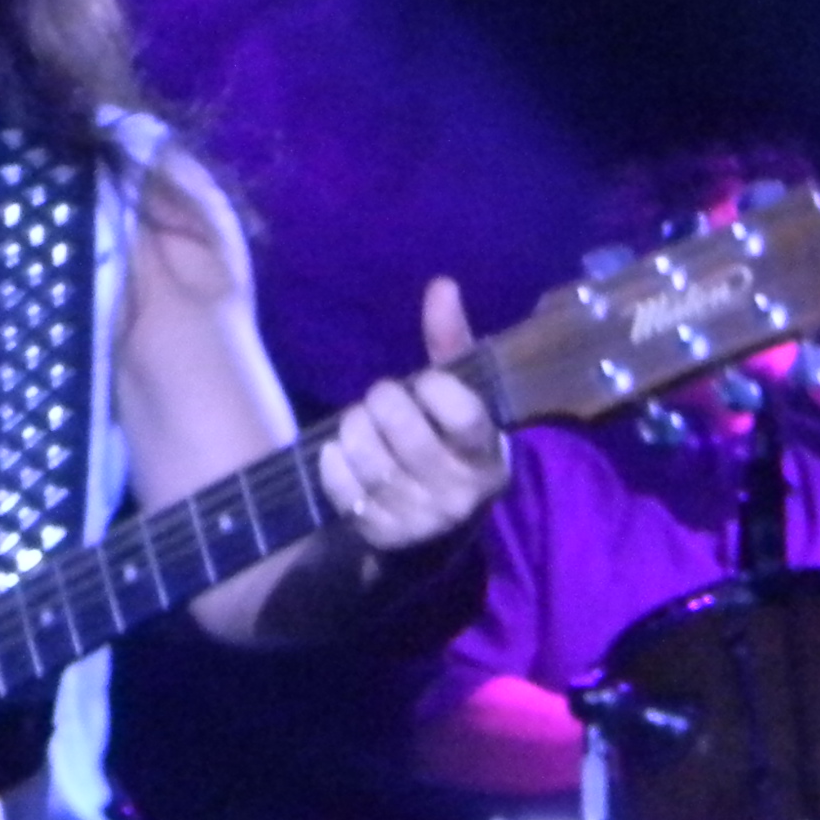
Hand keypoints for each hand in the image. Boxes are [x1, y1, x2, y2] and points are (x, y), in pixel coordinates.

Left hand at [318, 276, 508, 550]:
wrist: (435, 530)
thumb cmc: (448, 445)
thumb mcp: (461, 398)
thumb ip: (450, 344)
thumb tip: (441, 285)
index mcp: (487, 457)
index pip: (463, 416)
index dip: (434, 388)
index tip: (423, 382)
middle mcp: (457, 494)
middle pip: (406, 433)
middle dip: (383, 402)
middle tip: (381, 397)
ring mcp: (417, 519)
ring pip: (368, 459)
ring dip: (354, 427)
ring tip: (360, 420)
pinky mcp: (378, 534)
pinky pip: (341, 486)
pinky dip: (333, 460)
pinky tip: (340, 451)